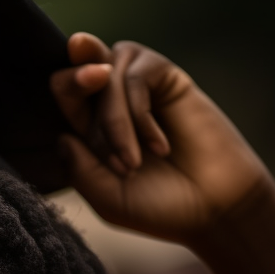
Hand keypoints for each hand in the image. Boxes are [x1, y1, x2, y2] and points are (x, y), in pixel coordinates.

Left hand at [50, 33, 272, 247]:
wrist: (213, 208)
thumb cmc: (159, 208)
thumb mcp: (108, 198)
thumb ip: (79, 169)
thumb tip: (61, 135)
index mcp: (90, 131)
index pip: (63, 94)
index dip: (62, 90)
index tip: (69, 124)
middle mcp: (112, 104)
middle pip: (80, 65)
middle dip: (75, 79)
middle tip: (90, 86)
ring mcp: (141, 91)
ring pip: (109, 70)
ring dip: (114, 118)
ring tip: (132, 163)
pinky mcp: (169, 81)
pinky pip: (138, 75)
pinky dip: (139, 112)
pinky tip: (159, 147)